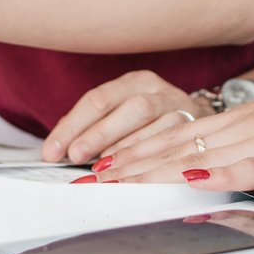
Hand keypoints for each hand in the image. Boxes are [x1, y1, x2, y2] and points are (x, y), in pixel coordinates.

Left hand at [41, 70, 212, 165]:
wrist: (201, 120)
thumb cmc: (151, 122)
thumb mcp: (121, 114)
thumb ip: (91, 127)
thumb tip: (57, 148)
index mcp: (134, 82)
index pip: (98, 99)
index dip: (73, 126)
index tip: (53, 150)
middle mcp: (157, 90)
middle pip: (128, 108)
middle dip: (98, 134)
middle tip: (74, 156)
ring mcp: (180, 106)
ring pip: (152, 124)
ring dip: (124, 149)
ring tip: (100, 168)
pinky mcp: (196, 125)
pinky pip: (172, 141)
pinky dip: (149, 157)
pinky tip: (132, 171)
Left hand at [93, 73, 253, 194]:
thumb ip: (242, 151)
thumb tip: (204, 169)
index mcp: (237, 125)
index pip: (175, 139)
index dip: (136, 153)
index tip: (101, 167)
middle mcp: (244, 130)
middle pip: (178, 150)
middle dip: (133, 166)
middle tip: (94, 180)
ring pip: (204, 157)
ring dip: (161, 170)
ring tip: (125, 181)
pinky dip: (227, 175)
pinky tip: (199, 183)